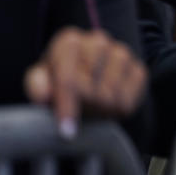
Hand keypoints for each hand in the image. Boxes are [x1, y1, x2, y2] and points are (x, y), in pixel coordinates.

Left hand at [24, 28, 147, 137]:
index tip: (66, 132)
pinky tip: (109, 105)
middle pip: (93, 91)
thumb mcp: (40, 80)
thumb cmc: (58, 78)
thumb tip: (44, 95)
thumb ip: (37, 85)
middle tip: (79, 113)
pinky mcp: (138, 67)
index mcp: (69, 42)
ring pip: (114, 95)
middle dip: (85, 109)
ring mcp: (121, 53)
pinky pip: (132, 97)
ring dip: (103, 110)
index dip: (67, 107)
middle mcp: (98, 42)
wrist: (85, 74)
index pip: (69, 79)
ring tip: (93, 109)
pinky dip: (121, 107)